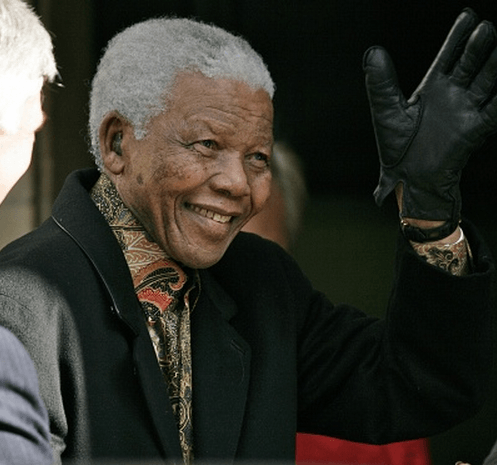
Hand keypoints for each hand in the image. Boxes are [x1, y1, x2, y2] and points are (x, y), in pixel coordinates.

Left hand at [363, 8, 496, 234]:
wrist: (410, 180)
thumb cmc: (396, 149)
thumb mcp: (386, 112)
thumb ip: (381, 82)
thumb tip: (373, 51)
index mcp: (432, 89)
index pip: (448, 56)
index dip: (457, 37)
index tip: (467, 15)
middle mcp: (452, 95)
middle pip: (470, 64)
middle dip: (477, 47)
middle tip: (486, 29)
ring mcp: (466, 110)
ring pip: (487, 80)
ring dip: (495, 64)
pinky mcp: (476, 128)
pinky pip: (496, 108)